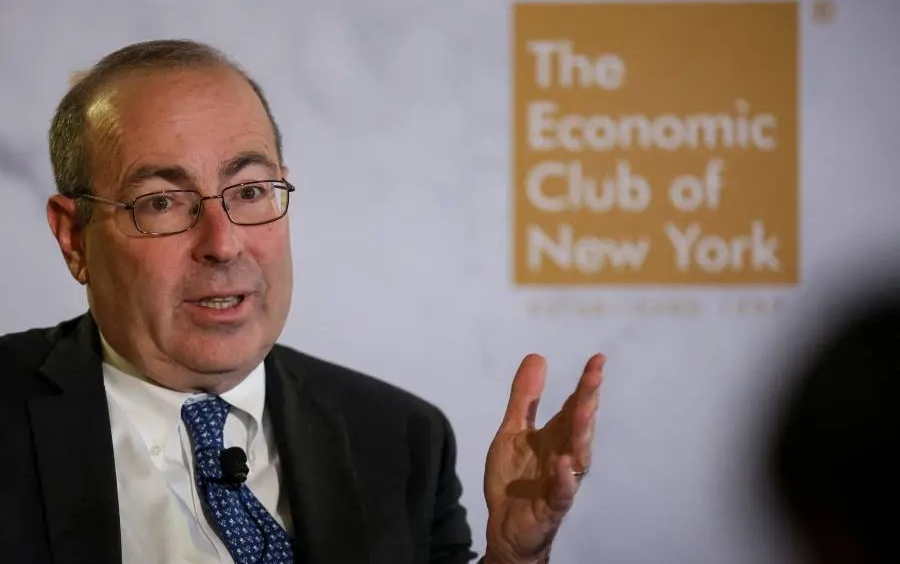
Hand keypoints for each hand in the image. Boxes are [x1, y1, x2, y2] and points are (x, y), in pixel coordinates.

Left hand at [483, 353, 604, 563]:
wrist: (504, 525)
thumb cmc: (514, 478)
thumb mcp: (512, 431)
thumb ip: (524, 398)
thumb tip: (537, 356)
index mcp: (556, 435)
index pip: (575, 404)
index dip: (586, 383)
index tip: (598, 359)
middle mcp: (565, 453)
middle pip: (580, 424)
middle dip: (588, 399)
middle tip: (595, 375)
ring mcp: (561, 479)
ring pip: (579, 453)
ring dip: (582, 432)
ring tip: (584, 409)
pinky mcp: (553, 504)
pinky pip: (563, 492)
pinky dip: (565, 478)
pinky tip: (563, 463)